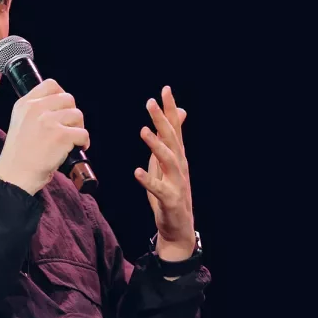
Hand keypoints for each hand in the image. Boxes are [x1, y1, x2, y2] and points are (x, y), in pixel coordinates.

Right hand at [0, 79, 89, 194]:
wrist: (15, 176)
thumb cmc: (18, 157)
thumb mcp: (19, 124)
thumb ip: (35, 113)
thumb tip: (60, 110)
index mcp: (24, 104)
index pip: (50, 85)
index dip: (61, 96)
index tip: (62, 109)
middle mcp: (36, 109)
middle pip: (68, 98)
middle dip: (72, 114)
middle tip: (69, 128)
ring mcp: (49, 121)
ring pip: (78, 115)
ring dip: (78, 128)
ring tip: (71, 141)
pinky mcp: (61, 136)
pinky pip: (83, 133)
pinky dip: (83, 142)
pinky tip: (75, 149)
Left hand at [135, 86, 195, 260]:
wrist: (178, 228)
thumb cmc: (170, 194)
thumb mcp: (168, 165)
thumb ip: (169, 141)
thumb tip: (177, 115)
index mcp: (177, 157)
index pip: (175, 129)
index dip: (170, 110)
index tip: (165, 90)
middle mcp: (180, 167)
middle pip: (172, 139)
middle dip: (162, 120)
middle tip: (151, 102)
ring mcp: (177, 183)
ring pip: (169, 161)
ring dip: (156, 145)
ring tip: (144, 131)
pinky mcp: (170, 200)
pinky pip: (159, 189)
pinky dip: (149, 180)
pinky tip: (138, 172)